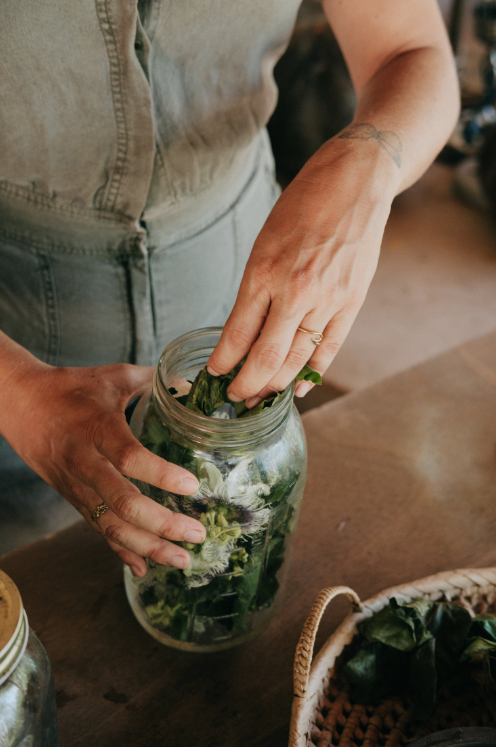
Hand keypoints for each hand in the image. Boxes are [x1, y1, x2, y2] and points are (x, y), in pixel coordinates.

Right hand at [0, 361, 204, 575]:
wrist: (19, 403)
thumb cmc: (70, 388)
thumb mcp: (112, 376)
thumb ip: (152, 380)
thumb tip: (189, 385)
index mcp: (98, 429)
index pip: (129, 457)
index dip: (160, 474)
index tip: (191, 486)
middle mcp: (86, 463)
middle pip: (123, 503)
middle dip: (163, 524)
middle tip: (197, 533)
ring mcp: (77, 486)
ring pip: (111, 525)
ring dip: (148, 547)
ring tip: (181, 559)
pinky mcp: (72, 498)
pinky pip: (98, 530)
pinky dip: (121, 551)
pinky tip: (144, 567)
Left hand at [208, 138, 397, 404]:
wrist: (355, 183)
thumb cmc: (303, 207)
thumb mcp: (265, 242)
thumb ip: (257, 287)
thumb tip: (245, 331)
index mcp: (263, 272)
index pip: (236, 335)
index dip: (223, 363)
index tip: (214, 375)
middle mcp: (294, 292)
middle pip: (265, 358)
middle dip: (245, 386)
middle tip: (233, 398)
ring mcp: (326, 300)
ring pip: (297, 360)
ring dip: (275, 386)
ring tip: (259, 400)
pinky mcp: (351, 303)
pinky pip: (328, 350)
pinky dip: (311, 374)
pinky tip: (297, 390)